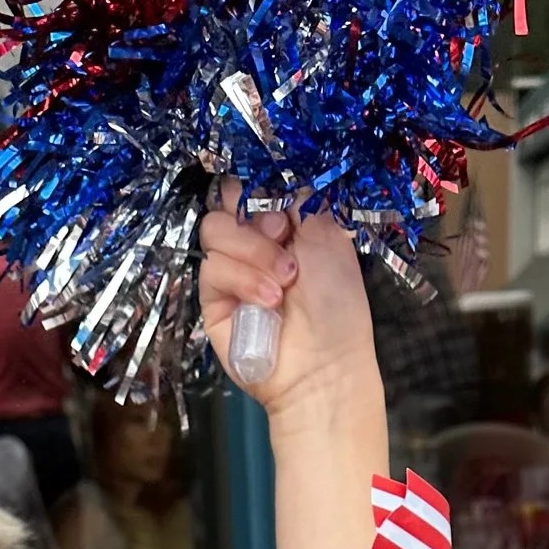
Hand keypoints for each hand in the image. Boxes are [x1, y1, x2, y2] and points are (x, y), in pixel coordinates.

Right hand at [199, 182, 377, 426]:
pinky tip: (269, 300)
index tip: (287, 210)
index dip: (263, 188)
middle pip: (225, 199)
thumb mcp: (329, 236)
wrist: (324, 364)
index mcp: (283, 224)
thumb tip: (270, 184)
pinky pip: (212, 267)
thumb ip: (298, 199)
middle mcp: (253, 242)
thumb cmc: (336, 304)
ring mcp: (231, 270)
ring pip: (215, 229)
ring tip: (284, 282)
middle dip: (256, 216)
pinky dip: (243, 279)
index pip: (253, 185)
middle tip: (283, 238)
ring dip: (254, 252)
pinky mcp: (213, 299)